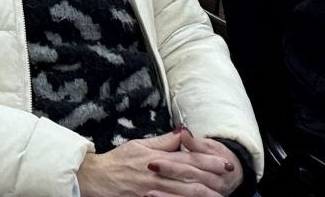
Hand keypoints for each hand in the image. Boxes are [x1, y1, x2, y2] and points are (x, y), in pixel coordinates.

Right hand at [78, 136, 241, 196]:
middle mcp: (158, 176)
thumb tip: (182, 133)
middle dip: (212, 180)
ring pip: (184, 194)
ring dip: (203, 195)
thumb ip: (163, 141)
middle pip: (191, 179)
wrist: (95, 179)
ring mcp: (154, 192)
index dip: (208, 162)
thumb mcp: (139, 145)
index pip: (189, 160)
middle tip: (229, 180)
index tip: (225, 163)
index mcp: (158, 159)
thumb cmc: (116, 161)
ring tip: (219, 196)